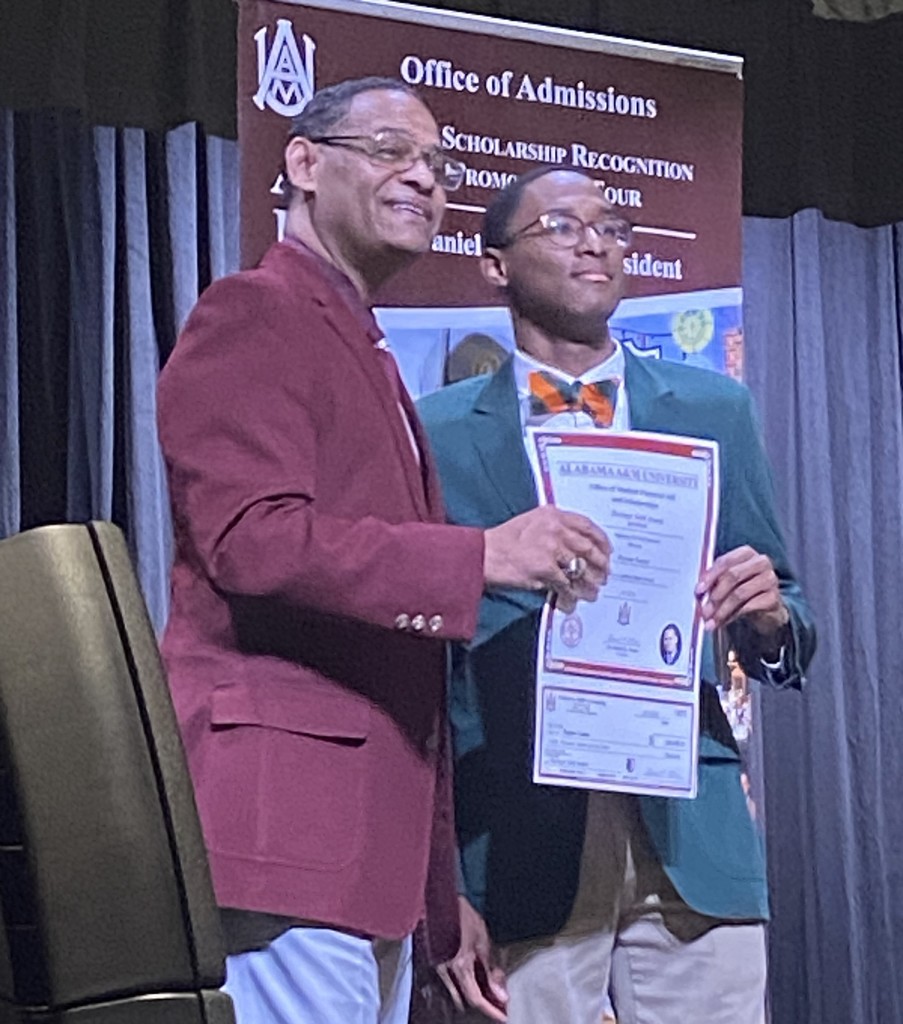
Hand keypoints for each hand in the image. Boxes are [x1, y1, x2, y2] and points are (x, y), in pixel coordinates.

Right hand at [437, 897, 507, 1021]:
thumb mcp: (483, 940)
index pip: (476, 998)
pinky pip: (452, 984)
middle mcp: (447, 970)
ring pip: (459, 993)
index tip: (504, 1017)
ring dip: (475, 998)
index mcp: (460, 964)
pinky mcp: (437, 963)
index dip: (491, 1011)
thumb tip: (501, 993)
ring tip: (492, 997)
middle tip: (500, 1007)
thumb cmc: (464, 916)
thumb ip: (491, 970)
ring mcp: (439, 967)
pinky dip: (465, 988)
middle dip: (485, 1006)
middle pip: (468, 999)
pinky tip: (476, 985)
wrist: (444, 901)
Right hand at [483, 505, 611, 608]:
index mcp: (552, 514)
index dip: (601, 540)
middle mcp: (555, 528)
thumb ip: (554, 528)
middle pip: (588, 548)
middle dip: (600, 565)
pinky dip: (570, 596)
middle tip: (604, 576)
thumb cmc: (503, 541)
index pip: (586, 525)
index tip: (608, 551)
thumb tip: (576, 545)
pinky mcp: (545, 568)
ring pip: (580, 569)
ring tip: (592, 593)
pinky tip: (571, 602)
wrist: (483, 554)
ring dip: (589, 584)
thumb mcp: (530, 523)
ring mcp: (551, 548)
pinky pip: (566, 585)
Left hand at [695, 545, 788, 637]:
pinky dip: (734, 616)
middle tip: (705, 611)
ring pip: (740, 593)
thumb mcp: (727, 582)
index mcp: (746, 553)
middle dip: (715, 595)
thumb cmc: (742, 589)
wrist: (765, 607)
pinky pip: (750, 607)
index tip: (699, 591)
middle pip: (733, 576)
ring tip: (712, 621)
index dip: (710, 576)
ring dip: (722, 610)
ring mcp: (770, 579)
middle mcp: (761, 562)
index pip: (725, 561)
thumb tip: (699, 593)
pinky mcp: (774, 597)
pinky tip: (725, 621)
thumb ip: (713, 582)